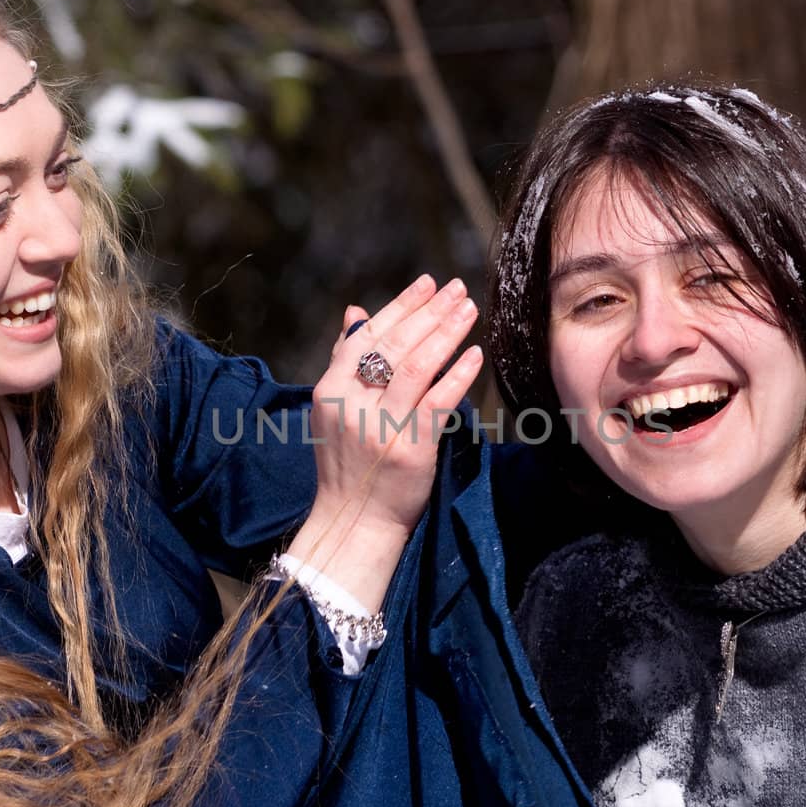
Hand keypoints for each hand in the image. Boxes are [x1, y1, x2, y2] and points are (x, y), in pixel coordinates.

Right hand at [285, 274, 482, 613]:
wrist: (352, 522)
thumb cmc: (348, 464)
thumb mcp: (335, 410)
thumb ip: (345, 360)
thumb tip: (355, 312)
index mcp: (330, 389)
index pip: (367, 335)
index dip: (400, 306)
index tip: (428, 283)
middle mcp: (351, 404)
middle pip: (394, 345)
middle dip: (429, 312)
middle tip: (458, 289)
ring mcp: (379, 426)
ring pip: (417, 366)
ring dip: (446, 333)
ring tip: (469, 310)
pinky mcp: (408, 449)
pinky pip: (438, 402)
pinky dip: (458, 375)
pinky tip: (475, 355)